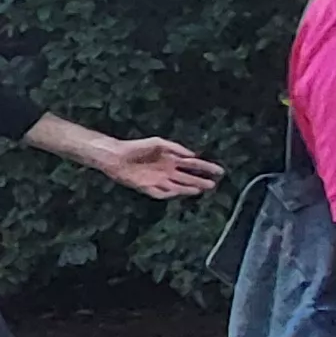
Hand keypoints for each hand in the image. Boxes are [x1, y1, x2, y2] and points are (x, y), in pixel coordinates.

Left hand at [93, 135, 223, 200]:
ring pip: (178, 187)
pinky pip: (161, 193)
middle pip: (188, 178)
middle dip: (200, 181)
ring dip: (189, 188)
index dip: (206, 168)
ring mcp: (158, 180)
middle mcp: (167, 171)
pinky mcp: (147, 187)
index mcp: (172, 160)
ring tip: (201, 189)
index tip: (219, 171)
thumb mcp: (159, 143)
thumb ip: (176, 148)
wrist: (116, 156)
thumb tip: (193, 155)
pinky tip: (178, 191)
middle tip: (213, 184)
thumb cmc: (137, 147)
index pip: (193, 165)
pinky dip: (169, 193)